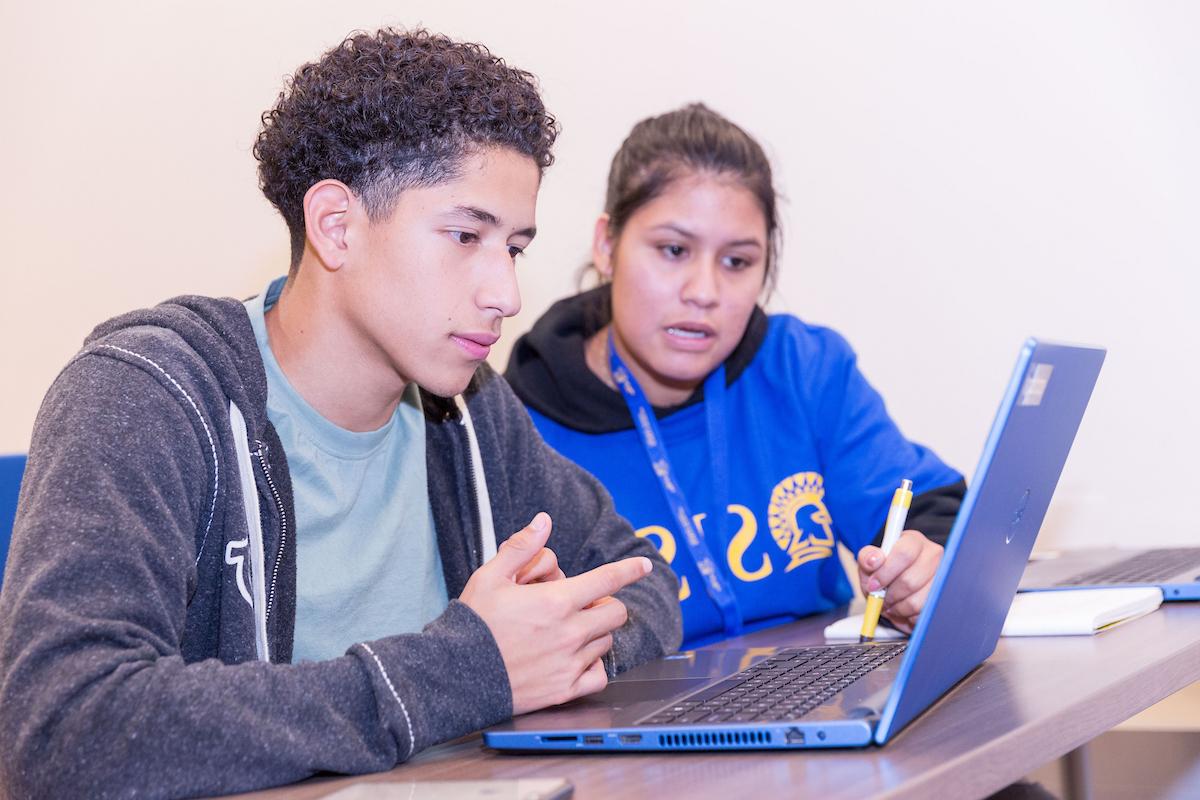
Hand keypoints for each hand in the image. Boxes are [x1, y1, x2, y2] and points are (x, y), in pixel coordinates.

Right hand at [460, 512, 652, 714]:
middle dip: (606, 603)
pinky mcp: (564, 690)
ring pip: (606, 642)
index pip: (607, 580)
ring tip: (568, 630)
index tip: (644, 565)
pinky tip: (575, 658)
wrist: (454, 677)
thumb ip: (522, 548)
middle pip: (615, 612)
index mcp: (555, 601)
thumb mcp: (490, 576)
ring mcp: (569, 663)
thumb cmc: (473, 624)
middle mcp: (569, 633)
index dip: (630, 569)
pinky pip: (599, 675)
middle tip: (585, 604)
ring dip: (596, 632)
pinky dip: (593, 665)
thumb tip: (544, 521)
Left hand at [856, 530, 943, 632]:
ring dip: (899, 608)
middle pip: (910, 581)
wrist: (895, 591)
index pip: (904, 554)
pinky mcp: (943, 597)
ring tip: (892, 604)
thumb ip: (867, 558)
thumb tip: (874, 560)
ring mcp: (942, 577)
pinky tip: (904, 608)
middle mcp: (932, 555)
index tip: (873, 584)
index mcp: (913, 541)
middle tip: (882, 598)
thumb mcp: (869, 564)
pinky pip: (924, 613)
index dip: (886, 573)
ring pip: (918, 601)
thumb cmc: (884, 574)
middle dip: (891, 594)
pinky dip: (909, 616)